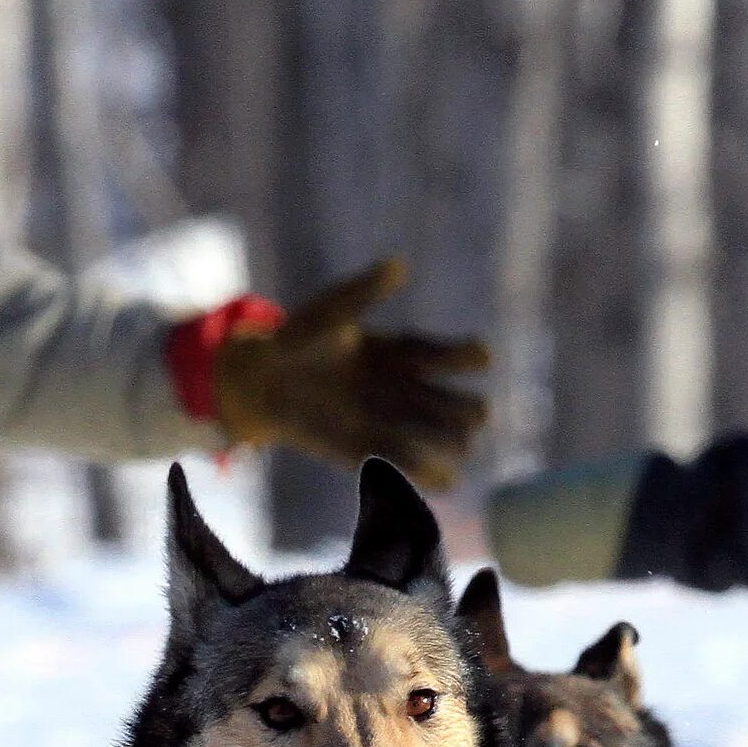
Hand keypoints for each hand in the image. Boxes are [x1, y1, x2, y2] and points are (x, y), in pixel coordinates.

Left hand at [212, 258, 489, 489]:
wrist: (263, 382)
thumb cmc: (298, 339)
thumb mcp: (326, 312)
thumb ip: (360, 294)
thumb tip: (398, 265)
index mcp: (396, 352)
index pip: (436, 354)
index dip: (462, 355)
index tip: (484, 356)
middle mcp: (398, 388)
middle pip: (440, 400)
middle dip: (461, 408)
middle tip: (478, 413)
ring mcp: (384, 420)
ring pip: (426, 432)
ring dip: (447, 441)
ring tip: (464, 447)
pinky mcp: (363, 448)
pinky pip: (398, 461)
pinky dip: (422, 472)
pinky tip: (447, 481)